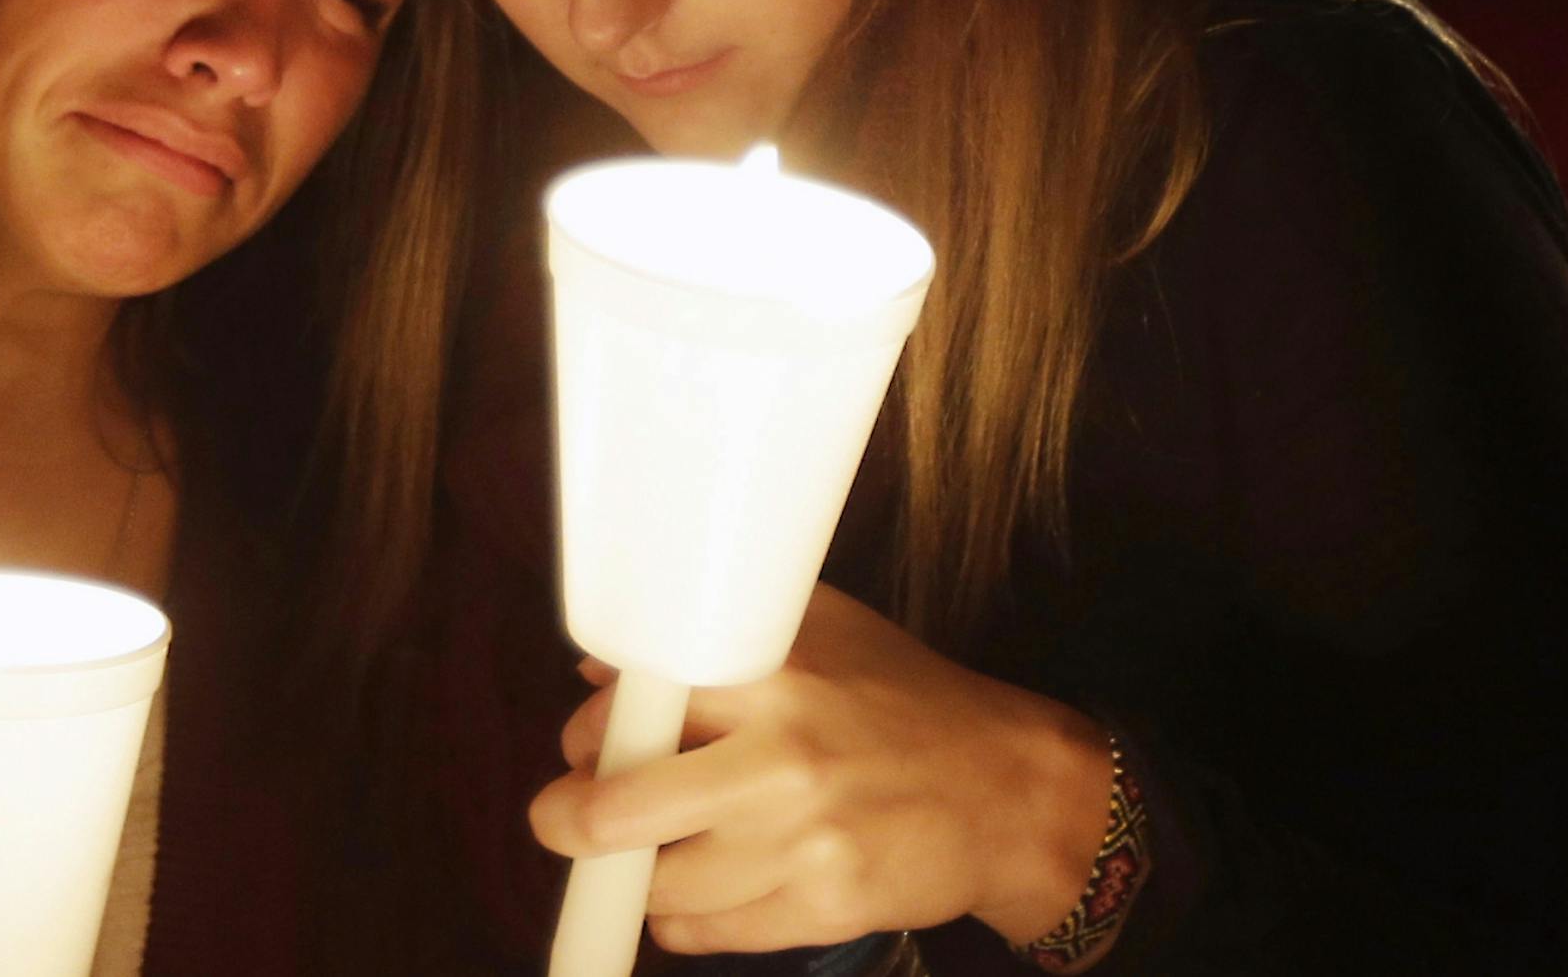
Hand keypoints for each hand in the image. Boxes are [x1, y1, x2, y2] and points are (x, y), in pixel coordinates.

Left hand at [529, 583, 1110, 955]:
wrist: (1004, 789)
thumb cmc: (901, 699)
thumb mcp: (816, 634)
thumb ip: (714, 640)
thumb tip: (600, 672)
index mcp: (772, 673)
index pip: (632, 706)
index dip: (590, 730)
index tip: (583, 744)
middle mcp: (780, 758)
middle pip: (617, 810)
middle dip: (569, 820)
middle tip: (562, 817)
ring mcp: (802, 844)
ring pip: (658, 884)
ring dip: (641, 873)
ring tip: (657, 849)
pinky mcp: (823, 910)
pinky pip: (708, 934)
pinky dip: (688, 918)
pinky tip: (704, 889)